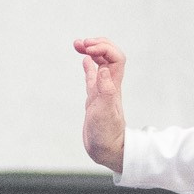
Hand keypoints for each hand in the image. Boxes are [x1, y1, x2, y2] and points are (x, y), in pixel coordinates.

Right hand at [74, 37, 126, 174]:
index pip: (115, 58)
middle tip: (81, 43)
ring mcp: (101, 91)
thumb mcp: (105, 113)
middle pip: (109, 56)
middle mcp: (109, 86)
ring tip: (78, 44)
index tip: (88, 50)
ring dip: (91, 51)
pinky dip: (89, 66)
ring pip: (100, 64)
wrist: (106, 150)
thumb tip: (102, 68)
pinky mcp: (94, 99)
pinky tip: (84, 60)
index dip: (103, 48)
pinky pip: (92, 77)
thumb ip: (105, 90)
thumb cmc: (106, 135)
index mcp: (113, 87)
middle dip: (97, 45)